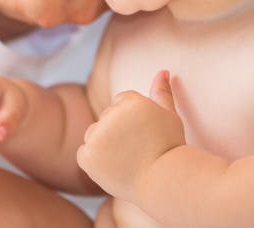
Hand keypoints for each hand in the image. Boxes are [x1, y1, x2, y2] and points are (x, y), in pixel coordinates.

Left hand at [76, 70, 185, 200]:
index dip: (133, 120)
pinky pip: (84, 153)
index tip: (145, 134)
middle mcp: (111, 114)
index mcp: (130, 100)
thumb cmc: (170, 149)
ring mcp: (97, 135)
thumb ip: (161, 92)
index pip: (120, 102)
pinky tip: (113, 167)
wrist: (164, 182)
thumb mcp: (169, 115)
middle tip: (138, 149)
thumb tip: (162, 71)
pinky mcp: (87, 155)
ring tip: (126, 158)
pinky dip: (94, 162)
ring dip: (104, 145)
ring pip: (94, 135)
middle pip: (106, 118)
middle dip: (117, 131)